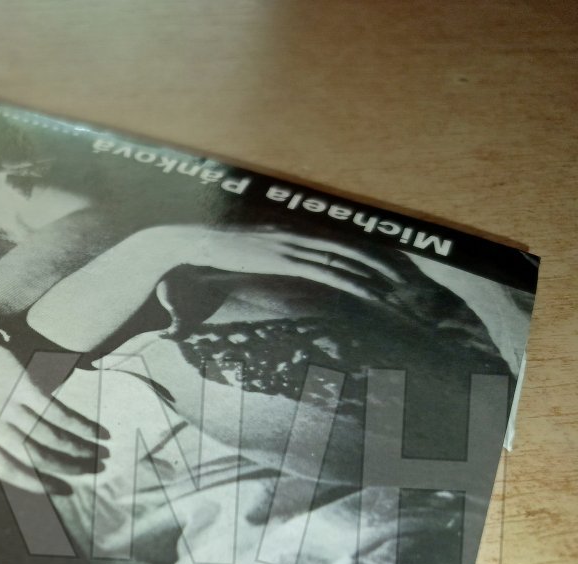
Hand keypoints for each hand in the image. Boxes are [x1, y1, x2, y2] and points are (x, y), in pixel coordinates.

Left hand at [0, 342, 107, 494]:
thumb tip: (15, 462)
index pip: (6, 470)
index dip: (36, 484)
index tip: (62, 490)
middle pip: (34, 456)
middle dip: (68, 468)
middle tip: (91, 473)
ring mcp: (6, 403)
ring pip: (49, 436)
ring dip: (79, 450)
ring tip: (99, 457)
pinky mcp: (22, 384)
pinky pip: (55, 412)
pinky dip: (79, 426)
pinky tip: (95, 433)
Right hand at [175, 226, 406, 303]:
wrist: (196, 242)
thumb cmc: (219, 249)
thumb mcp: (251, 248)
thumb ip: (272, 251)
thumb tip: (280, 260)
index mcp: (296, 230)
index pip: (342, 240)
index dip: (369, 252)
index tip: (389, 267)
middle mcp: (302, 233)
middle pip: (353, 247)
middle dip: (383, 264)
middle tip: (407, 281)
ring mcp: (296, 245)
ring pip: (347, 260)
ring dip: (375, 277)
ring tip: (398, 292)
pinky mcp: (286, 260)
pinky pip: (329, 273)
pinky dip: (353, 282)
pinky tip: (369, 294)